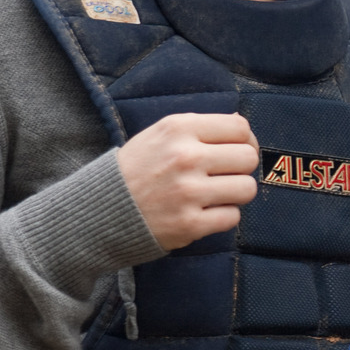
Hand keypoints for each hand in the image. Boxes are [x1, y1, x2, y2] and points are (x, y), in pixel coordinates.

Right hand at [118, 113, 259, 249]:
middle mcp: (185, 157)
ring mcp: (188, 192)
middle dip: (241, 167)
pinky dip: (223, 216)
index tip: (238, 150)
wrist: (100, 208)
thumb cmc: (137, 169)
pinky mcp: (189, 224)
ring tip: (217, 194)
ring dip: (236, 193)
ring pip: (247, 188)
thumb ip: (199, 127)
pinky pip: (233, 217)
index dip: (246, 140)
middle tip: (225, 175)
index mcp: (180, 129)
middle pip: (248, 158)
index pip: (240, 128)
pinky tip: (205, 211)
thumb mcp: (160, 134)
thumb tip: (241, 125)